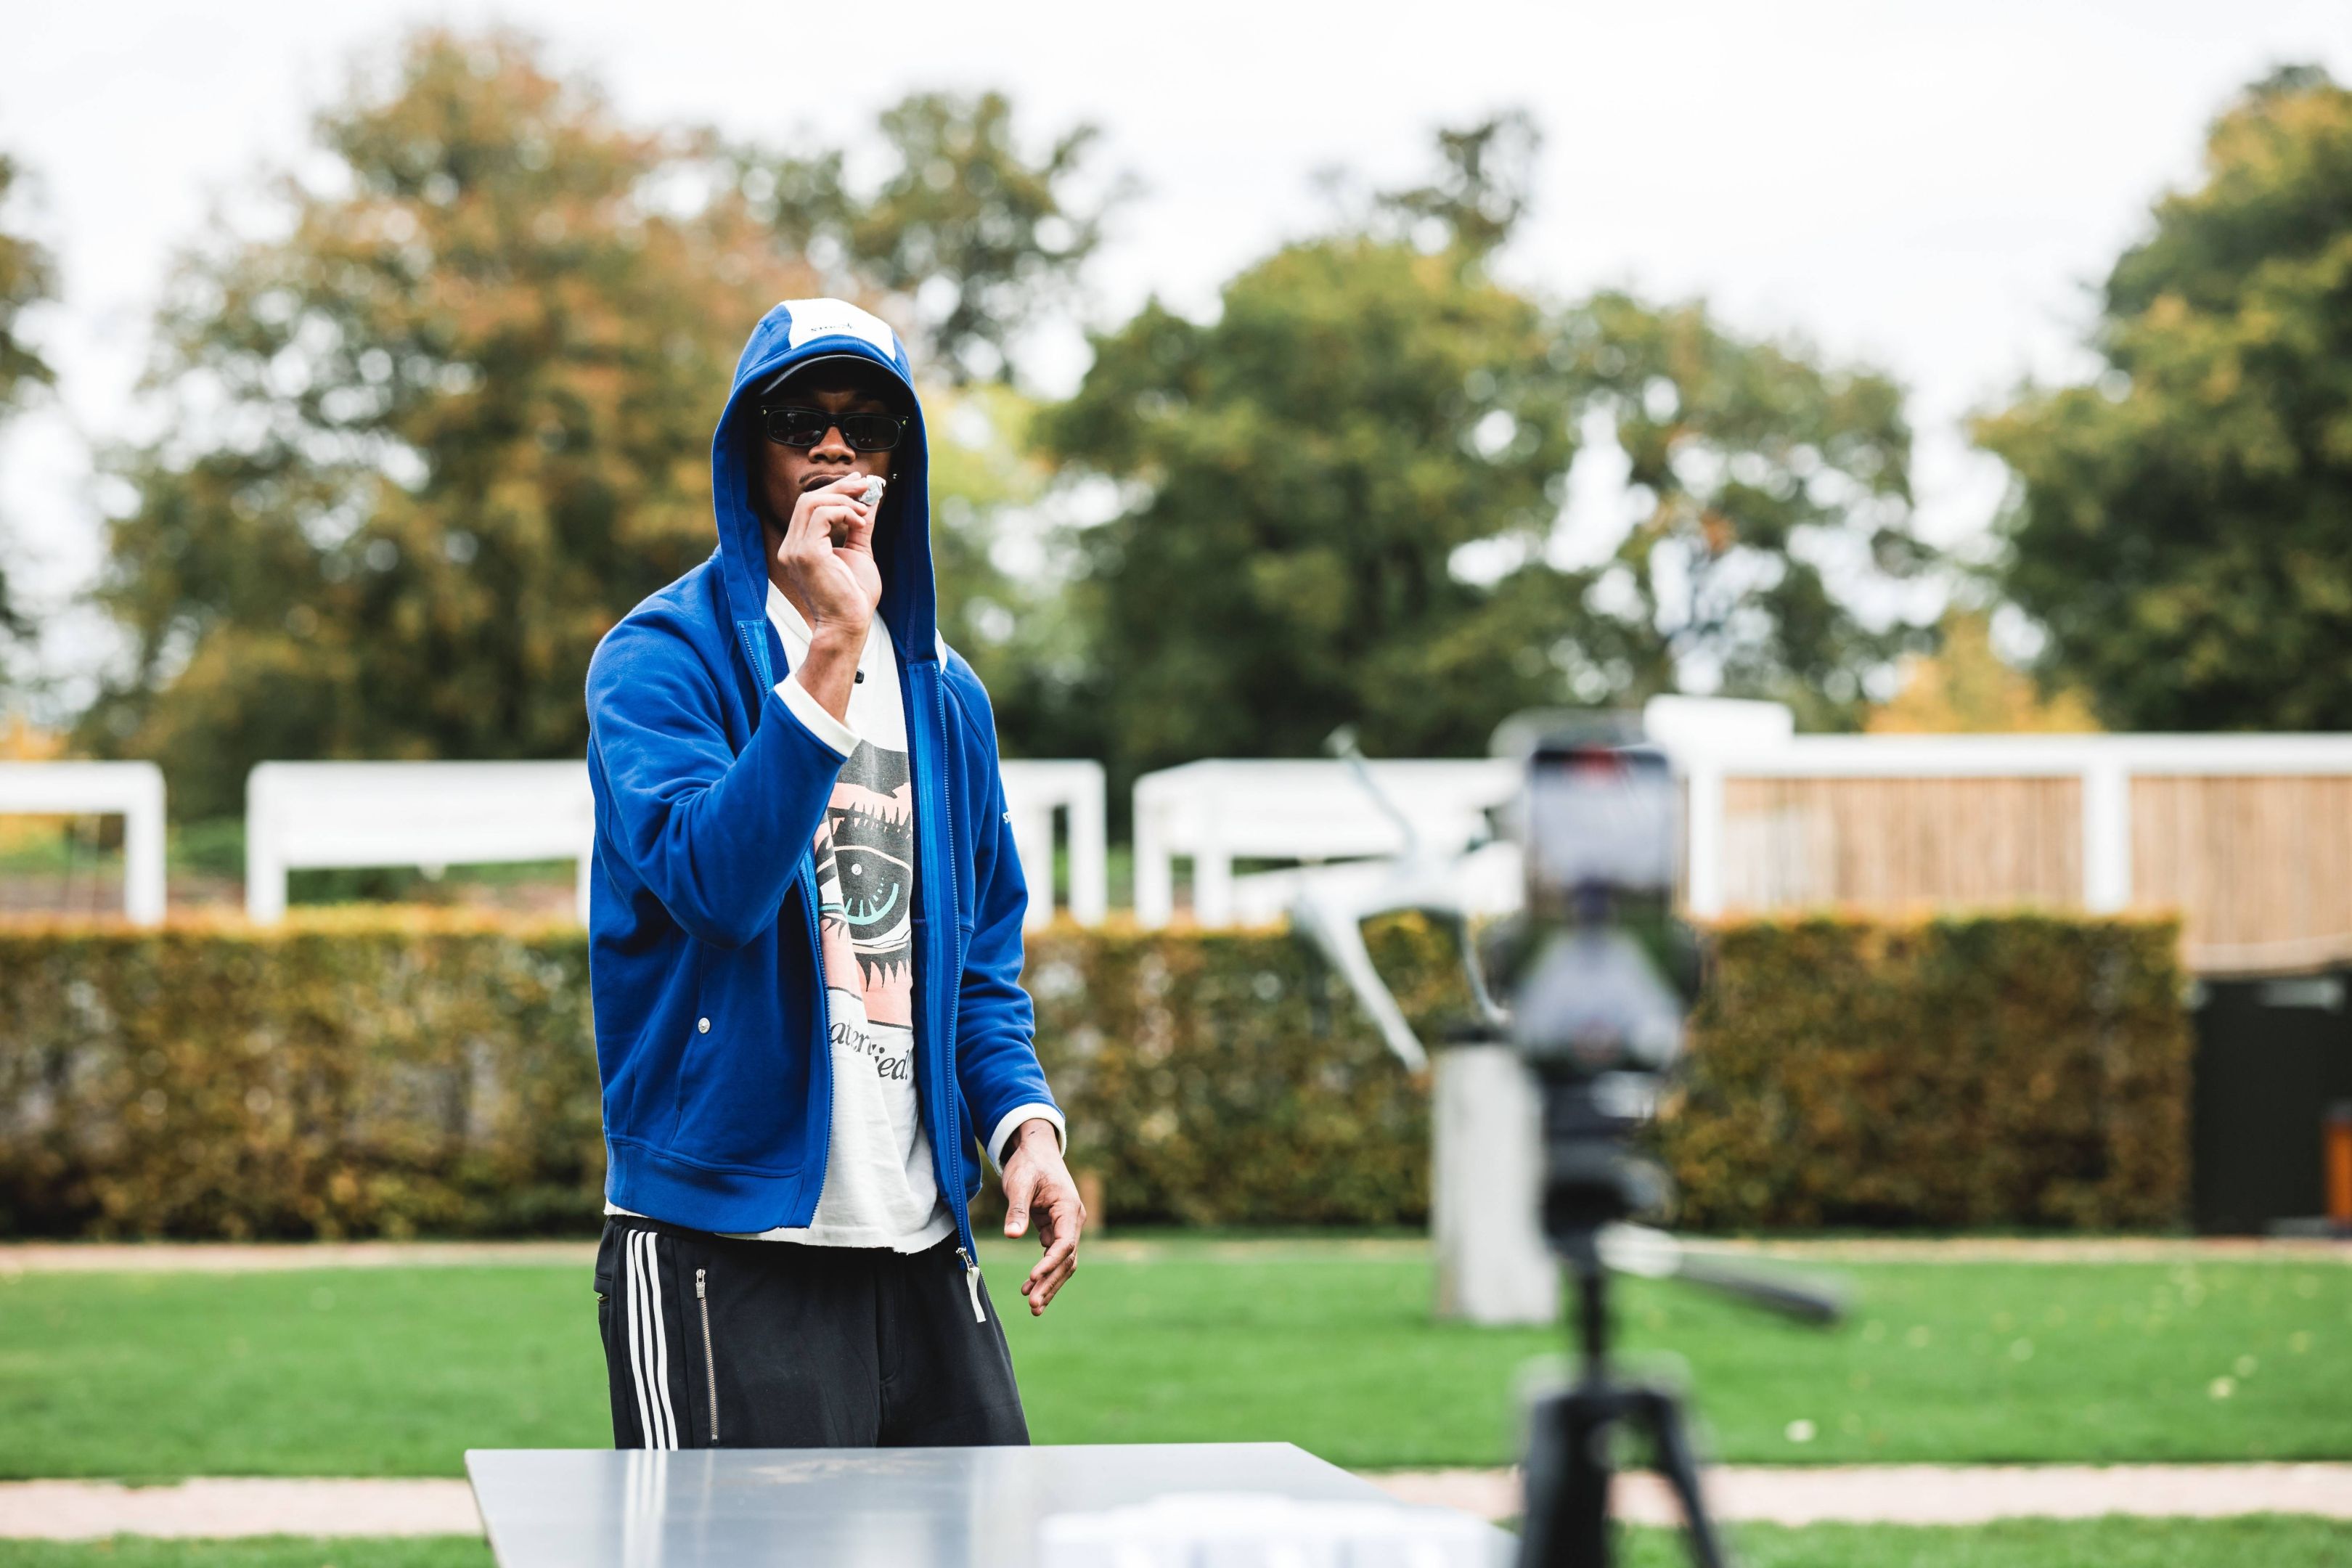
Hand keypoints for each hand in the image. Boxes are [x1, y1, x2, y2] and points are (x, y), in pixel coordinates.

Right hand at [775, 473, 883, 720]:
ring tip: (864, 513)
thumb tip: (869, 500)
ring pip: (811, 502)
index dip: (834, 490)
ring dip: (843, 500)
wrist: (849, 626)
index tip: (859, 484)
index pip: (808, 506)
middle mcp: (790, 546)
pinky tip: (860, 523)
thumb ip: (859, 526)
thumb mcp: (859, 553)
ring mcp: (794, 550)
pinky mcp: (805, 553)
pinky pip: (822, 515)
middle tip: (865, 486)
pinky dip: (844, 512)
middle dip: (839, 488)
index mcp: (799, 546)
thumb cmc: (854, 597)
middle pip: (807, 499)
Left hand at [1001, 1119, 1083, 1315]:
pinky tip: (1029, 1288)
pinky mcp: (1055, 1229)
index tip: (1033, 1278)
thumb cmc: (1029, 1163)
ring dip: (1049, 1284)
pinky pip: (1053, 1257)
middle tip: (1032, 1304)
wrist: (1035, 1150)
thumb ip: (1017, 1210)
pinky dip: (1043, 1273)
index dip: (1049, 1263)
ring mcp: (1066, 1227)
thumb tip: (1012, 1235)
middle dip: (1050, 1282)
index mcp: (1069, 1209)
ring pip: (1062, 1262)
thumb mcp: (1020, 1183)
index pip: (1064, 1243)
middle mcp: (1073, 1221)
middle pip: (1066, 1259)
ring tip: (1033, 1306)